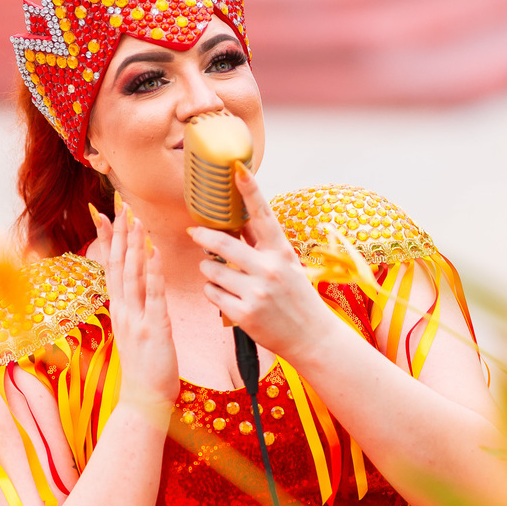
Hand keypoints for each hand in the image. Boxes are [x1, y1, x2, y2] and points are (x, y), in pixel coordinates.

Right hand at [90, 197, 179, 408]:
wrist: (144, 400)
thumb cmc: (145, 366)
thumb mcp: (135, 330)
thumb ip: (135, 306)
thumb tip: (138, 285)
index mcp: (119, 308)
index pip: (112, 265)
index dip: (108, 238)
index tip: (105, 212)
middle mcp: (122, 309)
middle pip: (119, 263)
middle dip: (119, 232)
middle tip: (120, 203)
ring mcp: (135, 318)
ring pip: (132, 274)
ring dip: (134, 245)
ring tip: (134, 219)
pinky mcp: (153, 328)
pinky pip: (153, 295)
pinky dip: (153, 272)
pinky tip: (154, 252)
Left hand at [187, 166, 339, 361]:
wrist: (312, 337)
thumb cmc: (297, 298)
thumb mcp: (287, 266)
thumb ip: (263, 244)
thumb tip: (239, 219)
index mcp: (282, 252)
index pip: (264, 215)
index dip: (250, 190)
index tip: (238, 168)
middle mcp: (269, 269)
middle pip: (222, 243)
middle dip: (203, 237)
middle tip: (194, 233)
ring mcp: (256, 292)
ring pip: (211, 271)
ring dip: (209, 271)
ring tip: (222, 278)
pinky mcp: (244, 314)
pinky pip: (212, 294)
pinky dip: (214, 294)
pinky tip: (227, 298)